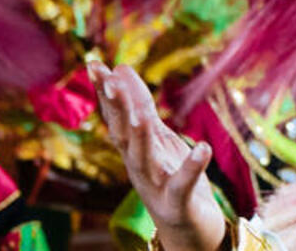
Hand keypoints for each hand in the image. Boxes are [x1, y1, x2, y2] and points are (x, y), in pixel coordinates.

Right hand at [87, 61, 227, 250]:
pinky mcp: (177, 204)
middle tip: (109, 80)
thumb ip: (139, 105)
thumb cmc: (169, 179)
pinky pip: (182, 185)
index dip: (104, 91)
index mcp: (132, 149)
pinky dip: (191, 168)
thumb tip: (121, 67)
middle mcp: (138, 167)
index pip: (115, 116)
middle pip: (123, 134)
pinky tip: (203, 148)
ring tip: (142, 114)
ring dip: (141, 137)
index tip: (93, 64)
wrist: (187, 231)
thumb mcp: (156, 137)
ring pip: (144, 159)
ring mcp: (155, 187)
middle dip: (116, 108)